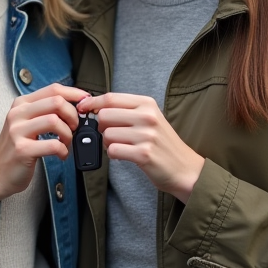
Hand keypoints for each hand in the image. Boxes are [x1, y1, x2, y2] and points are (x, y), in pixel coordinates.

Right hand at [0, 83, 89, 198]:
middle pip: (57, 102)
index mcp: (22, 104)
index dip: (75, 94)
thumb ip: (45, 112)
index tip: (86, 103)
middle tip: (73, 128)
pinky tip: (61, 155)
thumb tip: (75, 106)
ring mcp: (18, 131)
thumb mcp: (26, 123)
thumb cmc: (15, 148)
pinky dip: (63, 150)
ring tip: (66, 143)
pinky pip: (53, 145)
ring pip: (55, 121)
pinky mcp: (22, 150)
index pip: (53, 89)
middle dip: (73, 116)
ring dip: (68, 134)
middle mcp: (18, 114)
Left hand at [76, 93, 204, 202]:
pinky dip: (113, 155)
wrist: (185, 169)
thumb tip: (93, 107)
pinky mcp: (143, 154)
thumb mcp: (149, 119)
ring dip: (108, 143)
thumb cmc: (162, 144)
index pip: (110, 98)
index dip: (92, 103)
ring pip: (107, 134)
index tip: (83, 108)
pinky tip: (124, 155)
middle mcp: (147, 117)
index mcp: (147, 104)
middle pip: (104, 115)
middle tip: (110, 135)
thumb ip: (126, 111)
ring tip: (122, 146)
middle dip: (101, 127)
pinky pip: (113, 150)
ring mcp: (146, 135)